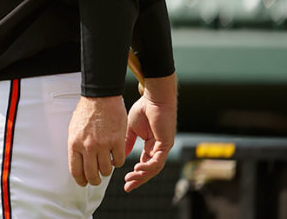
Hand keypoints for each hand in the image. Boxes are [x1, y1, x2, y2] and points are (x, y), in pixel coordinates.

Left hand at [68, 95, 127, 186]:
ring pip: (106, 170)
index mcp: (74, 144)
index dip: (80, 180)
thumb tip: (79, 162)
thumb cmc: (86, 112)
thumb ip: (76, 146)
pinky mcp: (117, 141)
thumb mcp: (73, 129)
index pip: (75, 170)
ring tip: (106, 165)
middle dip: (94, 180)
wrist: (100, 98)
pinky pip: (119, 161)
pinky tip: (115, 156)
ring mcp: (103, 145)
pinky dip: (117, 162)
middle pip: (91, 175)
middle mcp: (88, 147)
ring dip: (106, 171)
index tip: (84, 183)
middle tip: (97, 179)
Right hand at [123, 74, 176, 191]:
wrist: (153, 98)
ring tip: (130, 179)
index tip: (124, 182)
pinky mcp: (166, 144)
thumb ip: (127, 141)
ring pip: (154, 168)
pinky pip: (158, 160)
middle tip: (127, 187)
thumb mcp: (130, 128)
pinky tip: (138, 168)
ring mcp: (163, 147)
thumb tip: (121, 154)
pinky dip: (148, 166)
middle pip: (149, 170)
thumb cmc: (144, 109)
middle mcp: (158, 149)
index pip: (143, 164)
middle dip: (138, 180)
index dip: (135, 174)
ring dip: (142, 175)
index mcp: (150, 145)